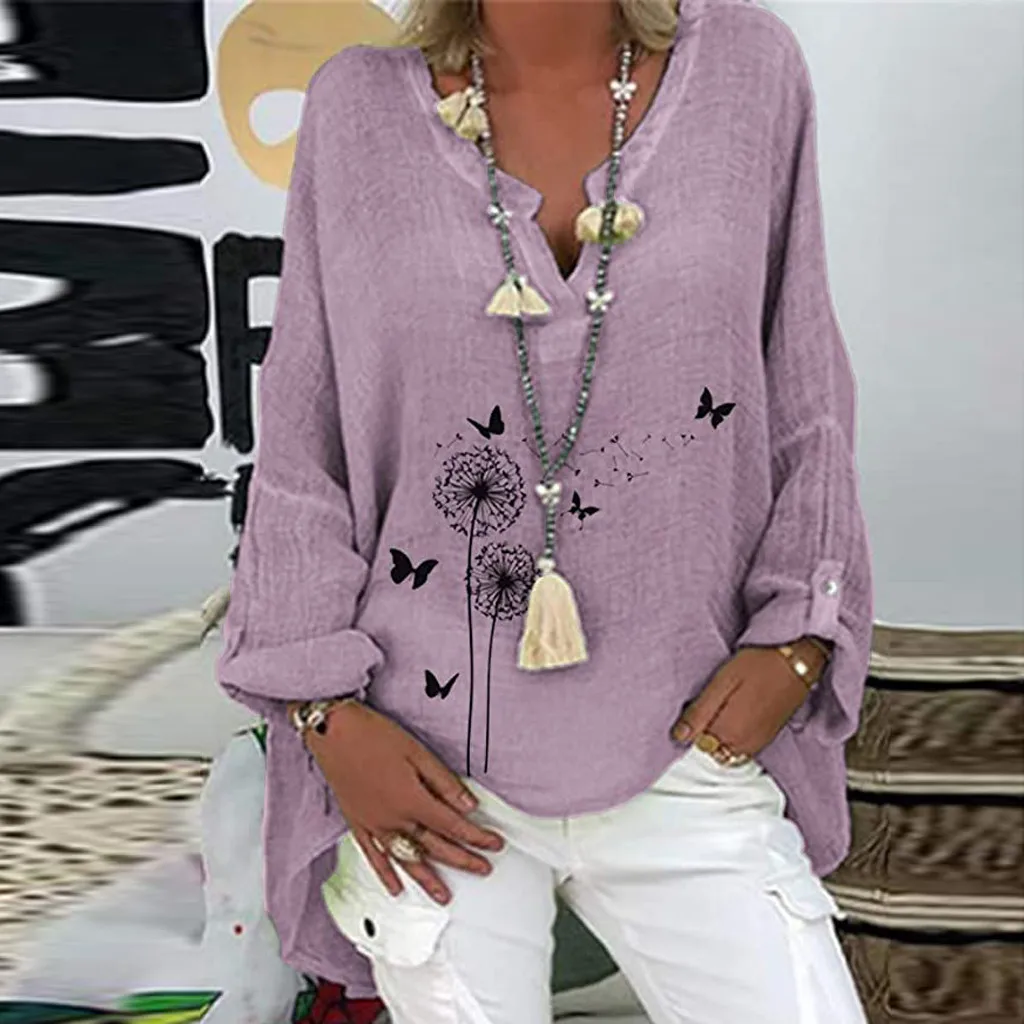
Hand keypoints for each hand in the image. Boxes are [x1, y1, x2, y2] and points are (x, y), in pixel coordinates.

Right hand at [304, 701, 504, 904]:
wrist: (332, 731)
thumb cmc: (373, 735)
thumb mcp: (417, 752)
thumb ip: (444, 782)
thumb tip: (468, 805)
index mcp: (412, 800)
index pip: (452, 826)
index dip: (476, 837)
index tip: (493, 844)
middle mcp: (393, 819)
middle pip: (434, 846)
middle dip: (462, 860)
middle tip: (483, 868)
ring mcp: (374, 825)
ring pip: (407, 859)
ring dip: (428, 879)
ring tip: (444, 896)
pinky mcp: (357, 824)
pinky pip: (374, 857)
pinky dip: (386, 875)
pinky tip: (396, 888)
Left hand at [670, 640, 825, 757]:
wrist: (799, 663)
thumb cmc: (760, 665)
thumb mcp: (723, 681)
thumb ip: (700, 712)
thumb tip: (678, 736)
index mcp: (729, 732)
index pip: (696, 748)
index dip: (689, 731)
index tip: (689, 714)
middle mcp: (743, 745)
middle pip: (710, 752)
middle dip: (702, 736)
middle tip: (703, 708)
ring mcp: (757, 744)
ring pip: (726, 753)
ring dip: (717, 738)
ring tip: (719, 709)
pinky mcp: (766, 739)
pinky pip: (741, 750)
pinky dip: (732, 739)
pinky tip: (733, 716)